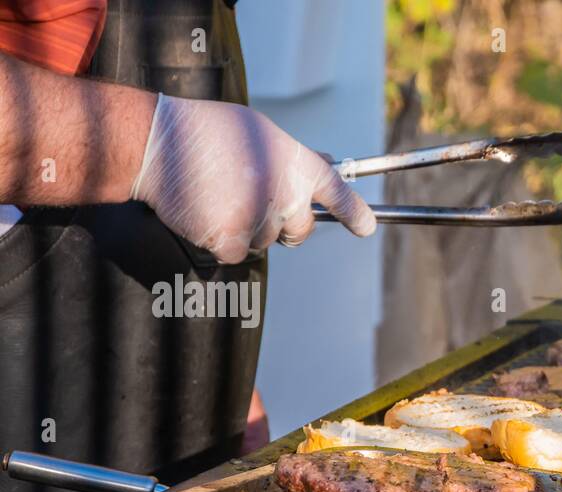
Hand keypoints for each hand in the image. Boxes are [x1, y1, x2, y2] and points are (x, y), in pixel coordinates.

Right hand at [130, 93, 375, 263]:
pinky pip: (238, 254)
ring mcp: (259, 220)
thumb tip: (329, 162)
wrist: (158, 142)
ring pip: (265, 242)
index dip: (356, 214)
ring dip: (247, 228)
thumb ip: (296, 157)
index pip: (338, 194)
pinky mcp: (232, 241)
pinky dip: (223, 241)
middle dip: (286, 226)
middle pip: (301, 231)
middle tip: (255, 202)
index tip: (366, 226)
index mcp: (297, 165)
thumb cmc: (209, 132)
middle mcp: (285, 195)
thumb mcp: (262, 133)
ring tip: (219, 194)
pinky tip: (207, 212)